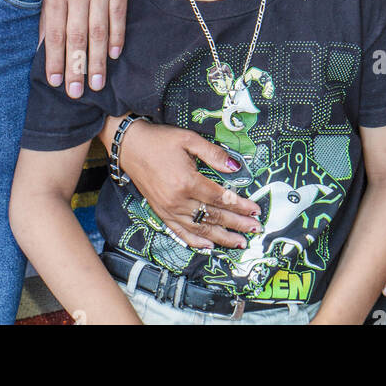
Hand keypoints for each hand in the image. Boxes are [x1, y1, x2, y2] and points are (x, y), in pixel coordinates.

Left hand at [40, 0, 132, 95]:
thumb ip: (49, 9)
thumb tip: (46, 43)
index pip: (55, 31)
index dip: (54, 59)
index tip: (54, 82)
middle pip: (77, 36)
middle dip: (75, 68)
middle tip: (75, 92)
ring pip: (98, 30)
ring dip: (96, 60)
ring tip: (96, 83)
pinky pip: (118, 14)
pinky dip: (116, 37)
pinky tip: (114, 54)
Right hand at [119, 120, 263, 250]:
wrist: (130, 146)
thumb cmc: (160, 140)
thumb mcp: (189, 139)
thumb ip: (213, 154)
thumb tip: (235, 167)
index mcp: (188, 181)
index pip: (221, 198)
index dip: (240, 205)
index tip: (256, 210)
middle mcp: (179, 200)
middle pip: (214, 216)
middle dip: (237, 224)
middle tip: (255, 229)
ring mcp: (169, 210)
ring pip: (200, 229)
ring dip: (222, 238)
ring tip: (239, 243)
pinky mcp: (161, 213)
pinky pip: (180, 233)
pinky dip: (196, 242)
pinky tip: (209, 246)